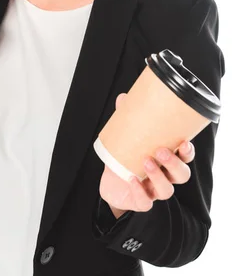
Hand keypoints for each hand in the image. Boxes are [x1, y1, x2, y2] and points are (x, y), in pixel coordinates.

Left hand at [99, 93, 195, 212]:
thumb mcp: (127, 136)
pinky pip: (145, 202)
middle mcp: (166, 176)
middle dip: (174, 163)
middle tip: (161, 151)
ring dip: (159, 176)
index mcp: (167, 159)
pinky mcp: (141, 201)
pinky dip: (139, 192)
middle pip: (182, 175)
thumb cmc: (126, 156)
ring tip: (146, 161)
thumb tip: (123, 98)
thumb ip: (127, 117)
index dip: (187, 152)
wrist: (112, 183)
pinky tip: (131, 180)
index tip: (184, 142)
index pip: (186, 157)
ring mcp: (154, 191)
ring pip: (167, 190)